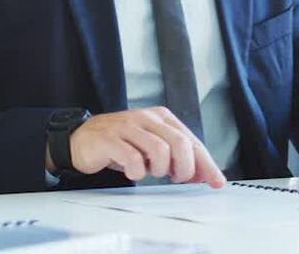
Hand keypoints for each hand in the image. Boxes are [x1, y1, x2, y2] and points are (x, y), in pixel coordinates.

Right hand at [45, 106, 225, 187]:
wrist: (81, 139)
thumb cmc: (122, 144)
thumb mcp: (152, 147)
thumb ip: (176, 157)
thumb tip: (204, 175)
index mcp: (162, 117)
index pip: (191, 140)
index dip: (206, 163)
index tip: (216, 181)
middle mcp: (147, 118)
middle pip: (180, 143)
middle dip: (185, 168)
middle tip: (177, 178)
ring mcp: (128, 126)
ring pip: (159, 150)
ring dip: (159, 169)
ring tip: (150, 172)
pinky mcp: (110, 139)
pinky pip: (133, 158)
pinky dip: (137, 171)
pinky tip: (134, 172)